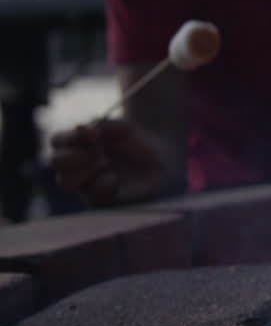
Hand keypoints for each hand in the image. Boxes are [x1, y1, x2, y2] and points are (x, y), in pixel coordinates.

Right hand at [49, 120, 173, 205]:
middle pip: (55, 162)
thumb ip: (100, 125)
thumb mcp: (121, 127)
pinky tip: (115, 179)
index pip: (57, 141)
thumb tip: (81, 128)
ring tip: (106, 163)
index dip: (71, 137)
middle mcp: (77, 165)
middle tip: (99, 153)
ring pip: (65, 182)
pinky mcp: (102, 200)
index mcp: (77, 145)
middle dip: (73, 156)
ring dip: (85, 170)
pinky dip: (101, 185)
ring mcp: (87, 183)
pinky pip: (90, 197)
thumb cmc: (137, 140)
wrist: (161, 156)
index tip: (96, 134)